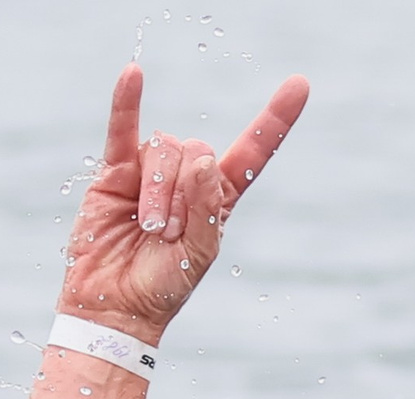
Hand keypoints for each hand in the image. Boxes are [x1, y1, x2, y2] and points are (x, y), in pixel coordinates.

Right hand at [55, 64, 308, 342]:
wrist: (115, 306)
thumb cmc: (162, 287)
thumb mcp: (199, 255)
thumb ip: (206, 209)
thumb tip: (201, 159)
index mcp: (218, 199)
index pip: (252, 152)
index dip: (274, 121)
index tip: (299, 85)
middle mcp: (186, 179)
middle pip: (196, 151)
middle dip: (185, 193)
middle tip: (169, 234)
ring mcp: (150, 173)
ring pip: (162, 150)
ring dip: (158, 191)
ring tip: (149, 229)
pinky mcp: (114, 173)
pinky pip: (122, 129)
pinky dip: (126, 102)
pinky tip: (133, 76)